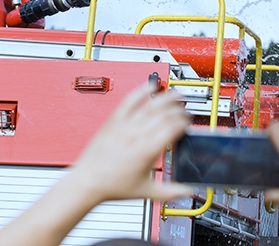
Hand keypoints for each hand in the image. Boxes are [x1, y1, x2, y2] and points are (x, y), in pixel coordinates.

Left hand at [66, 83, 192, 204]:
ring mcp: (124, 126)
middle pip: (163, 114)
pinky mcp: (113, 121)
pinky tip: (148, 85)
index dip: (184, 123)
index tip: (188, 124)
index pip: (172, 128)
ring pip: (148, 105)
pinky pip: (128, 101)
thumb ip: (171, 192)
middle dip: (178, 110)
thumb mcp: (147, 191)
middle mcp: (136, 135)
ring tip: (175, 94)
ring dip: (164, 97)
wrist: (89, 181)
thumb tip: (189, 191)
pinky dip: (139, 91)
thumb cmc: (113, 186)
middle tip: (184, 111)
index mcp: (147, 151)